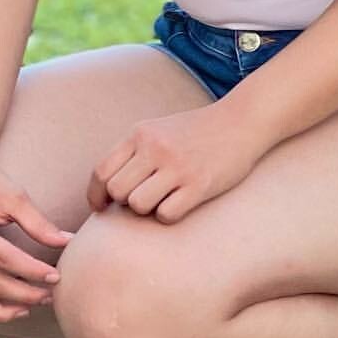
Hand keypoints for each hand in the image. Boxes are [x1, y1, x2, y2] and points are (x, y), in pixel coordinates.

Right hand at [0, 153, 74, 322]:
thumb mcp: (14, 197)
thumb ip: (39, 223)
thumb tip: (69, 243)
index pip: (4, 260)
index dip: (33, 271)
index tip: (57, 276)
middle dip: (24, 294)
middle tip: (51, 295)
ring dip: (1, 311)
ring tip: (30, 308)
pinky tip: (7, 306)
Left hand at [88, 103, 264, 223]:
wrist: (241, 122)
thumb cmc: (196, 132)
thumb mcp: (159, 130)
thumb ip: (133, 152)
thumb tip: (106, 191)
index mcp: (140, 133)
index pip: (101, 171)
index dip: (96, 195)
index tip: (102, 207)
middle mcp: (155, 148)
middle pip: (117, 191)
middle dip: (125, 202)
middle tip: (143, 197)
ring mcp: (177, 166)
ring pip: (138, 205)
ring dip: (147, 209)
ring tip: (163, 198)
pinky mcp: (198, 185)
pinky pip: (166, 214)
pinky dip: (169, 215)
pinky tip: (180, 203)